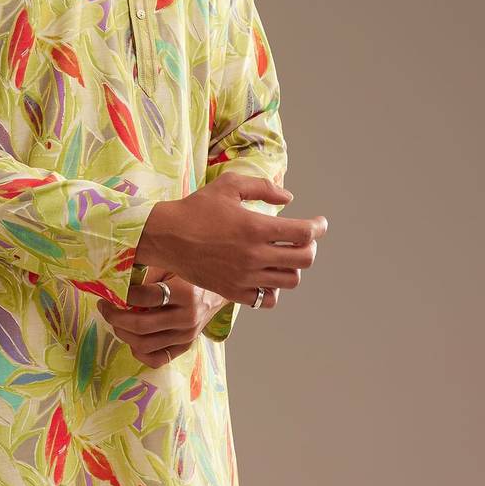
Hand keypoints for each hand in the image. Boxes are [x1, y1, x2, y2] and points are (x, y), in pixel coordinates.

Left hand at [97, 268, 231, 367]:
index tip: (111, 290)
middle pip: (141, 325)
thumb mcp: (171, 266)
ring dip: (122, 333)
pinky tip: (131, 338)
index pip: (146, 297)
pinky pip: (157, 359)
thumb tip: (115, 278)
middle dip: (115, 317)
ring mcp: (186, 336)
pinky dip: (138, 352)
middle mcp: (187, 318)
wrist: (217, 293)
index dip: (123, 295)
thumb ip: (146, 274)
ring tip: (115, 320)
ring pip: (144, 345)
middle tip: (104, 306)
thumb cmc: (190, 275)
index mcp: (185, 293)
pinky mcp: (185, 347)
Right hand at [136, 173, 327, 308]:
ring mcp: (245, 277)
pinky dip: (273, 289)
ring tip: (284, 256)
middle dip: (309, 247)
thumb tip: (289, 197)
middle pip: (304, 259)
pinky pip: (267, 299)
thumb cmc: (196, 208)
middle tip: (302, 240)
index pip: (305, 233)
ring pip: (290, 280)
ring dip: (293, 267)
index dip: (318, 227)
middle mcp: (254, 255)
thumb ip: (263, 187)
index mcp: (256, 227)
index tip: (319, 224)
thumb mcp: (228, 185)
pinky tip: (266, 275)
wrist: (165, 237)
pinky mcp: (233, 292)